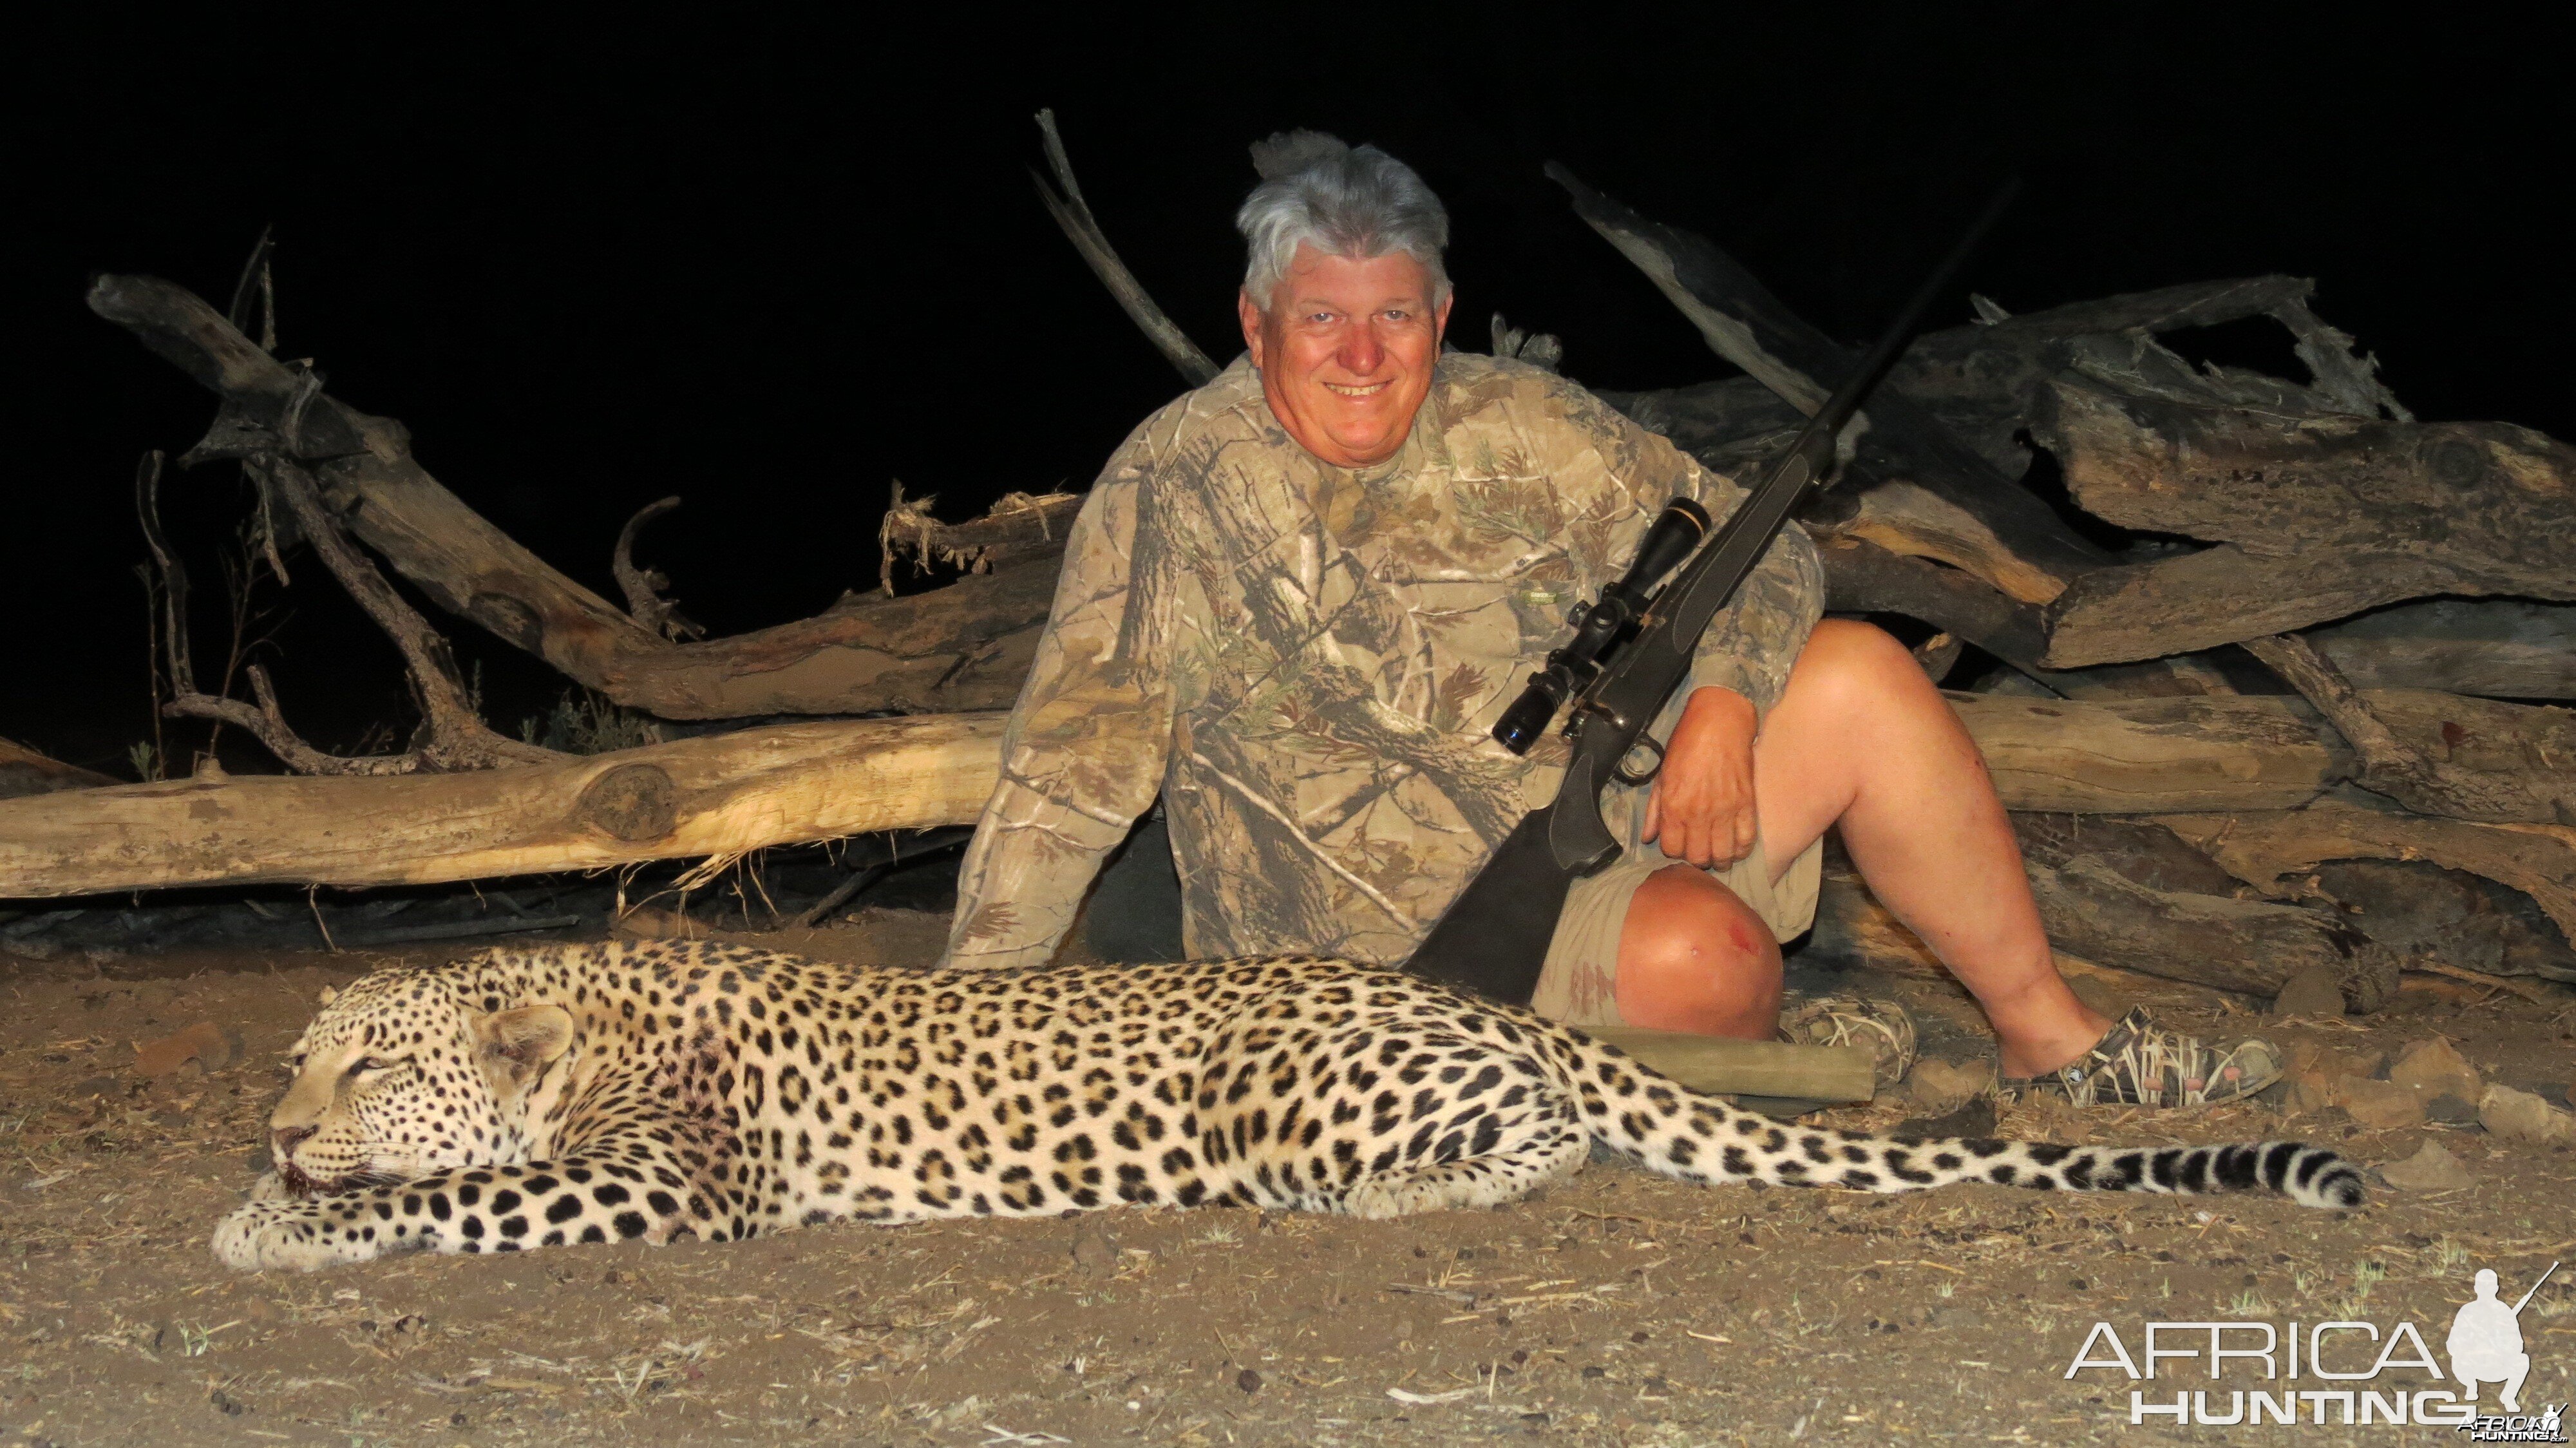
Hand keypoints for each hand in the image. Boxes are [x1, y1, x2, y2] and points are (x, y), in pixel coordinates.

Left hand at [1639, 687, 1759, 867]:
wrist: (1719, 723)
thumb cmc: (1686, 745)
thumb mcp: (1662, 776)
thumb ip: (1654, 811)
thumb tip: (1647, 837)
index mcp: (1674, 806)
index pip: (1672, 850)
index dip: (1674, 850)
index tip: (1679, 843)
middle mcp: (1698, 813)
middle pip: (1698, 857)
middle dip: (1696, 858)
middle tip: (1698, 849)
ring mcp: (1725, 811)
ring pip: (1723, 854)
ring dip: (1719, 859)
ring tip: (1717, 854)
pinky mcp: (1746, 805)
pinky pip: (1746, 841)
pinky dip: (1741, 850)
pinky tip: (1736, 847)